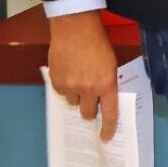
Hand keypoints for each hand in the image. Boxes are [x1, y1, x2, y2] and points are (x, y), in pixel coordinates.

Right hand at [47, 10, 119, 140]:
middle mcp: (88, 89)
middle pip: (88, 113)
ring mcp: (70, 86)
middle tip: (91, 99)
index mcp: (106, 84)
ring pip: (73, 103)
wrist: (76, 28)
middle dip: (90, 109)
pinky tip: (68, 73)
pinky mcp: (56, 82)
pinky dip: (65, 87)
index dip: (108, 128)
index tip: (106, 138)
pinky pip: (61, 93)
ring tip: (79, 79)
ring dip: (77, 96)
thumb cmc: (98, 42)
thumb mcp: (111, 63)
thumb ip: (108, 82)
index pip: (110, 113)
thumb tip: (105, 98)